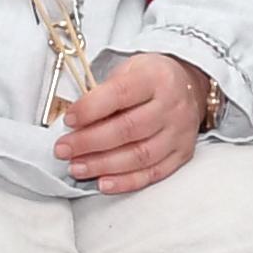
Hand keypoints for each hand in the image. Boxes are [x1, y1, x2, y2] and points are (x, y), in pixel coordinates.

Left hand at [59, 53, 211, 194]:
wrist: (188, 87)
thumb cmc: (150, 80)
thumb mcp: (128, 70)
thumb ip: (103, 93)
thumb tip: (74, 123)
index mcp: (155, 77)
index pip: (120, 94)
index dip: (91, 109)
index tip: (69, 120)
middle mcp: (171, 105)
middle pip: (128, 129)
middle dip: (89, 142)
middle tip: (64, 149)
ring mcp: (179, 132)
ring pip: (140, 155)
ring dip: (103, 165)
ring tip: (77, 167)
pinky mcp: (182, 154)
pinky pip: (154, 173)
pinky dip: (126, 181)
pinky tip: (104, 183)